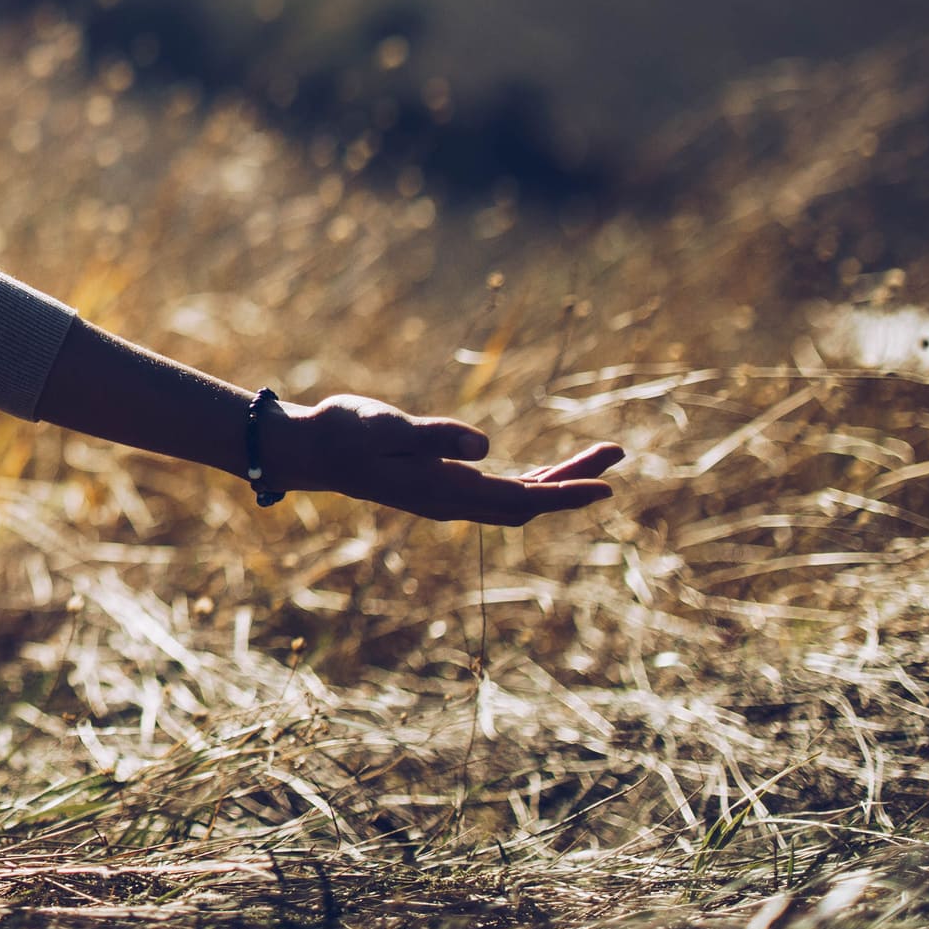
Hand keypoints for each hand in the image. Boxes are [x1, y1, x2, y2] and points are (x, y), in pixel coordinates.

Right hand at [274, 394, 622, 524]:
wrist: (313, 450)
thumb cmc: (347, 431)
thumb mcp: (389, 426)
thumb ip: (436, 436)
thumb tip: (485, 447)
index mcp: (447, 490)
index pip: (523, 497)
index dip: (567, 492)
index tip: (606, 485)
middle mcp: (454, 501)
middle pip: (531, 501)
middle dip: (575, 481)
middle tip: (616, 451)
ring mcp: (449, 497)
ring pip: (519, 497)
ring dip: (558, 480)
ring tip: (594, 456)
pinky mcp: (441, 486)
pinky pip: (501, 491)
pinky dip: (532, 480)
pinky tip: (545, 469)